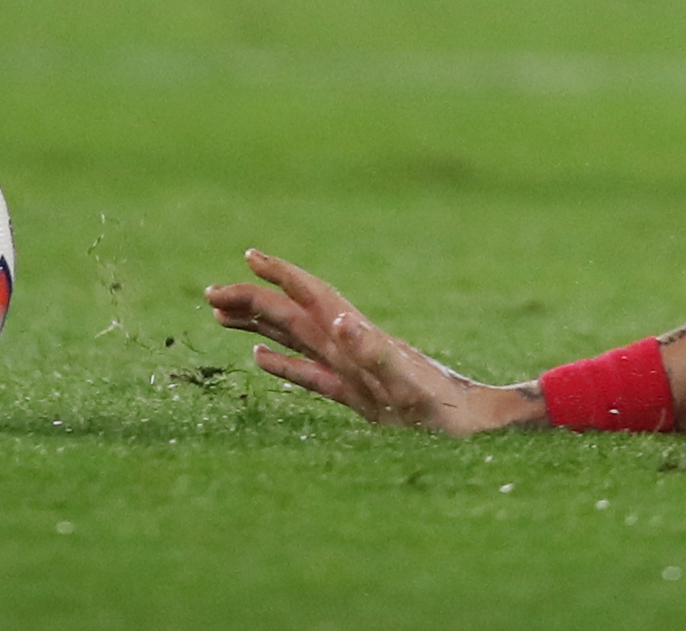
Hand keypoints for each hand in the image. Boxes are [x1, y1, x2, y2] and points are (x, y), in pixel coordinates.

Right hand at [203, 251, 530, 436]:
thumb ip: (376, 354)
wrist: (474, 429)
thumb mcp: (410, 386)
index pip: (314, 297)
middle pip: (295, 314)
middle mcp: (352, 346)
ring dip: (261, 324)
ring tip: (222, 315)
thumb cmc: (446, 413)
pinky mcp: (357, 395)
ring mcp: (353, 369)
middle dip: (255, 299)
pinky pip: (310, 374)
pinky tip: (260, 358)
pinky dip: (282, 363)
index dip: (283, 276)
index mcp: (360, 338)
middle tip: (210, 293)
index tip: (250, 256)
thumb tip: (339, 319)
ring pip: (296, 338)